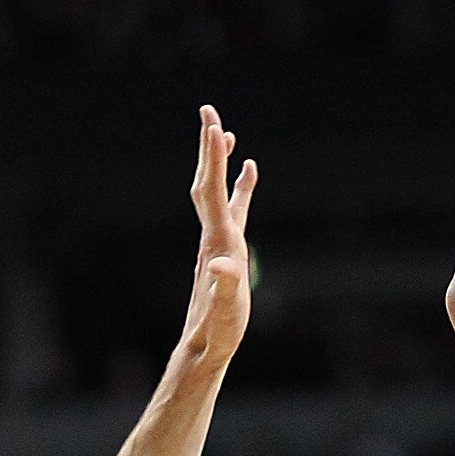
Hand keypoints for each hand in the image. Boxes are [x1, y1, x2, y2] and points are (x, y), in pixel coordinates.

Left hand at [180, 103, 256, 371]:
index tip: (212, 125)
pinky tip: (248, 172)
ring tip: (226, 133)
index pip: (212, 190)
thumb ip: (223, 286)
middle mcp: (214, 234)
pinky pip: (234, 207)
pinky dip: (239, 186)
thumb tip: (220, 265)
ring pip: (217, 191)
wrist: (205, 343)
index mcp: (217, 241)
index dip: (212, 158)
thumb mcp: (224, 310)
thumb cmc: (218, 329)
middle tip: (208, 112)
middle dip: (208, 147)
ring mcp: (219, 239)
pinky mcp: (227, 248)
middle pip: (207, 181)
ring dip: (219, 161)